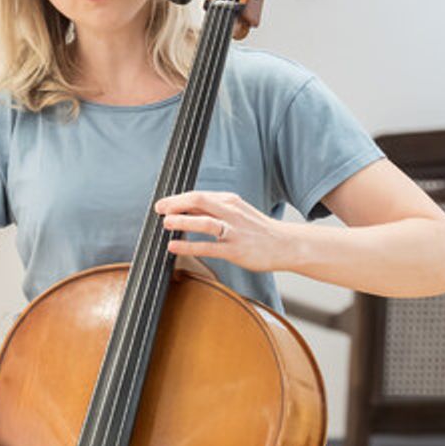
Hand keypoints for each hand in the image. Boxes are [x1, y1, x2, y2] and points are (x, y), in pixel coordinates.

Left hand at [155, 190, 295, 272]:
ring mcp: (234, 231)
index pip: (199, 195)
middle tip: (158, 209)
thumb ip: (214, 210)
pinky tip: (174, 246)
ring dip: (183, 221)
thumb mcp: (236, 212)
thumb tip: (185, 208)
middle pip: (199, 201)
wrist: (286, 245)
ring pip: (205, 222)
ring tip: (165, 223)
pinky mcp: (235, 250)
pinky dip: (189, 246)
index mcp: (229, 201)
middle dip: (176, 204)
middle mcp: (231, 212)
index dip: (177, 199)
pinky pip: (209, 247)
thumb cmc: (257, 230)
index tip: (162, 204)